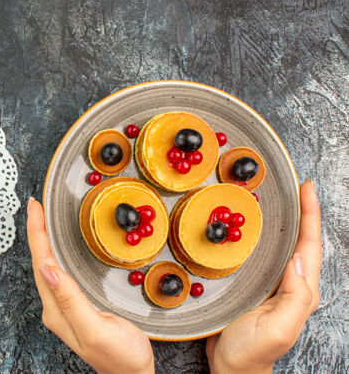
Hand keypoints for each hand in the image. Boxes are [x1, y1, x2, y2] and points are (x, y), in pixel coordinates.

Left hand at [27, 198, 153, 373]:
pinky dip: (55, 254)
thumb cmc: (121, 358)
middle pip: (41, 262)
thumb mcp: (98, 329)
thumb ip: (71, 301)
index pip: (42, 263)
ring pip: (48, 267)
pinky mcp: (75, 307)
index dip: (37, 233)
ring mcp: (64, 308)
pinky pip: (59, 273)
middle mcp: (56, 308)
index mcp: (57, 311)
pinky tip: (57, 248)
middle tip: (36, 206)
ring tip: (41, 220)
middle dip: (36, 232)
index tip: (34, 208)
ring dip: (43, 241)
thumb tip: (48, 270)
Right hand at [206, 180, 321, 373]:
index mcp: (300, 291)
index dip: (311, 215)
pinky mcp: (256, 286)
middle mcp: (290, 285)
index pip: (310, 246)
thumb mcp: (277, 328)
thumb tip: (300, 260)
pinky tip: (254, 230)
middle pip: (301, 241)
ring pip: (285, 246)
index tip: (307, 189)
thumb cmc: (252, 353)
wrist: (233, 369)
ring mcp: (274, 285)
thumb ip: (294, 297)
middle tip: (297, 187)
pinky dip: (266, 237)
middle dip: (303, 212)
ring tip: (281, 200)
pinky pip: (265, 255)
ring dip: (286, 222)